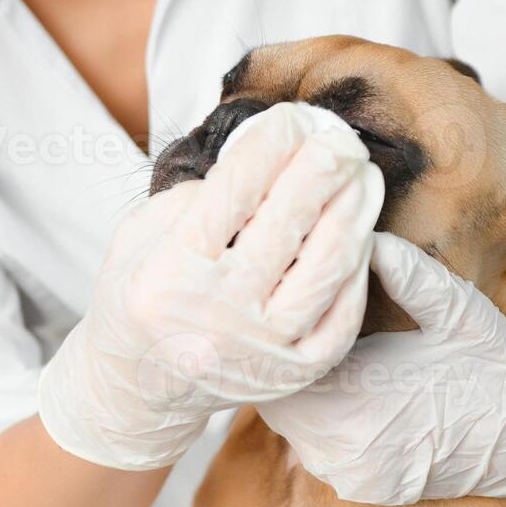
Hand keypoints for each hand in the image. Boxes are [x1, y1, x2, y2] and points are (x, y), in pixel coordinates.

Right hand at [38, 103, 383, 469]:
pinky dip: (357, 272)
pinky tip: (364, 235)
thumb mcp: (140, 238)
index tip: (295, 116)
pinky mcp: (293, 375)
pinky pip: (341, 318)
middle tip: (343, 137)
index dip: (271, 145)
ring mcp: (261, 350)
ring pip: (324, 270)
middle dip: (322, 169)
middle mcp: (218, 313)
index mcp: (172, 272)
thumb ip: (195, 198)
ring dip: (353, 214)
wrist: (140, 390)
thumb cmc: (141, 296)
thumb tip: (262, 156)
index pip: (234, 192)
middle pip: (286, 225)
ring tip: (366, 176)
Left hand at [257, 233, 505, 504]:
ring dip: (305, 396)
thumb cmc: (499, 366)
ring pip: (295, 429)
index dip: (281, 332)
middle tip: (301, 323)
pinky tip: (350, 393)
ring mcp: (354, 477)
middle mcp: (345, 449)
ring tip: (325, 354)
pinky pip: (321, 452)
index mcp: (357, 400)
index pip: (281, 365)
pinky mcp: (367, 491)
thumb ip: (404, 272)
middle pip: (279, 400)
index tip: (292, 303)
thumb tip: (364, 234)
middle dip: (290, 362)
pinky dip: (326, 424)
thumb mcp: (456, 309)